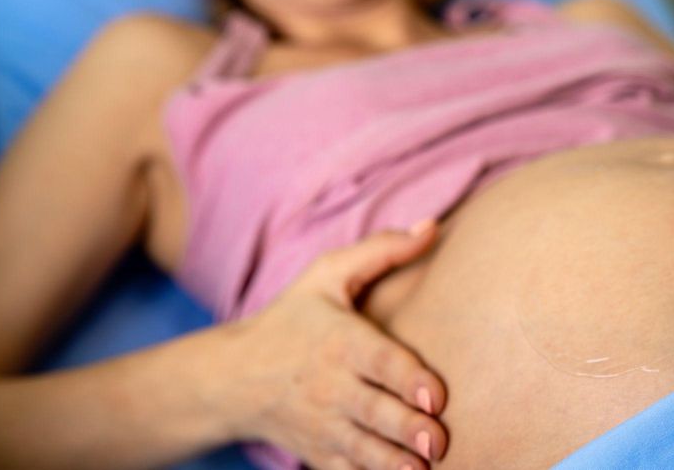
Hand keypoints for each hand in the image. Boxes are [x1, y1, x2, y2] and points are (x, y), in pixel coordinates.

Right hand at [226, 220, 446, 469]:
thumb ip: (383, 250)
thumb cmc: (293, 319)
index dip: (408, 379)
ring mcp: (323, 425)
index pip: (378, 362)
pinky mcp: (319, 453)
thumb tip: (433, 227)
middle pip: (375, 411)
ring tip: (426, 468)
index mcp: (340, 341)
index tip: (436, 396)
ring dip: (395, 463)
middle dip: (407, 429)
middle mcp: (331, 386)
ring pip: (365, 450)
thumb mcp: (328, 274)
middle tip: (440, 440)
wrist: (232, 377)